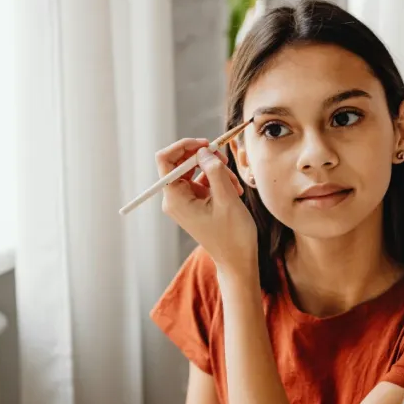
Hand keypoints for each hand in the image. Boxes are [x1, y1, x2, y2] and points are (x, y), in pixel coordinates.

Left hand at [156, 138, 257, 273]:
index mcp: (175, 199)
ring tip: (235, 184)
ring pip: (195, 171)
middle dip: (205, 158)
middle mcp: (175, 199)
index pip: (165, 160)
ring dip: (217, 171)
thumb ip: (214, 170)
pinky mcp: (195, 203)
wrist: (237, 259)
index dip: (184, 146)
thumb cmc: (232, 235)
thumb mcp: (226, 198)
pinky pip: (202, 182)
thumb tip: (203, 151)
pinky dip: (218, 181)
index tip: (206, 144)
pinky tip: (234, 190)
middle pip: (181, 163)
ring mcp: (184, 201)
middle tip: (225, 159)